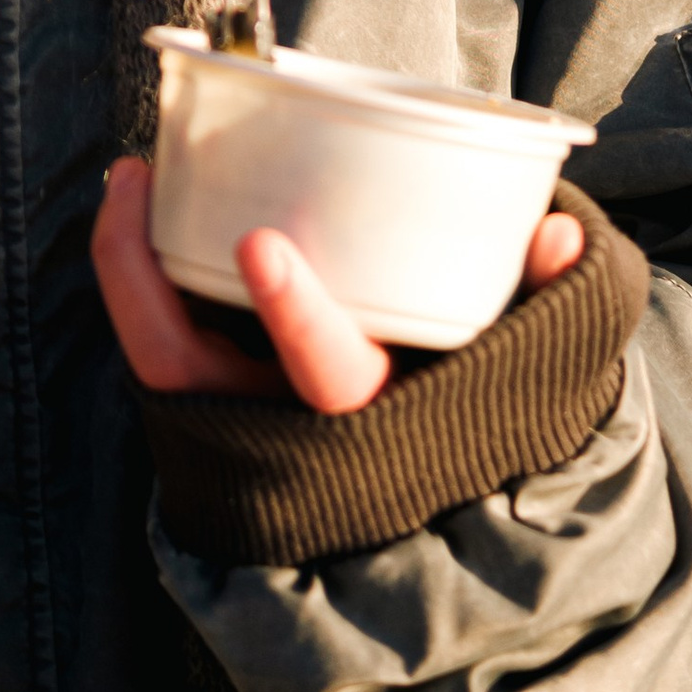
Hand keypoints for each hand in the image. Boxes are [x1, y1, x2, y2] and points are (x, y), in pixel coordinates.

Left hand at [92, 154, 585, 413]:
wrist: (436, 516)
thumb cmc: (477, 411)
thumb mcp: (521, 367)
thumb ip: (549, 301)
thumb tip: (562, 230)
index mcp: (379, 423)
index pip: (330, 381)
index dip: (295, 318)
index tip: (260, 243)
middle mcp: (294, 434)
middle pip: (191, 372)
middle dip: (150, 286)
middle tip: (139, 175)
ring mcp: (243, 426)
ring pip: (157, 361)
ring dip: (129, 271)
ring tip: (132, 178)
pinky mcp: (215, 410)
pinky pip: (156, 351)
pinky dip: (138, 285)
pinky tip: (143, 210)